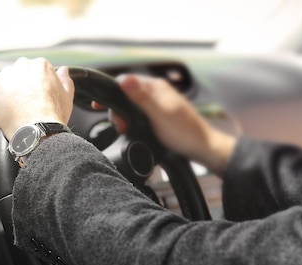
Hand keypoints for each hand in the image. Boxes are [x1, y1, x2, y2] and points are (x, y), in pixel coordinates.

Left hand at [0, 58, 74, 139]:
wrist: (36, 132)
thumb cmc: (52, 117)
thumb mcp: (66, 97)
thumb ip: (64, 80)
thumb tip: (63, 70)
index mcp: (40, 65)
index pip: (33, 71)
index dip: (33, 86)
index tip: (34, 98)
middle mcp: (22, 66)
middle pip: (17, 74)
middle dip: (19, 87)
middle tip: (23, 105)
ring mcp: (5, 76)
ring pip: (3, 82)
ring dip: (6, 93)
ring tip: (15, 111)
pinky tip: (6, 113)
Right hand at [107, 74, 236, 175]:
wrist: (202, 149)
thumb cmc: (184, 132)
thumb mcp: (159, 114)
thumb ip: (140, 97)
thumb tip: (123, 79)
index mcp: (156, 87)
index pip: (125, 81)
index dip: (111, 92)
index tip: (99, 105)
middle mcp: (156, 93)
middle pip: (126, 95)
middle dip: (118, 109)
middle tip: (119, 126)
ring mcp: (157, 105)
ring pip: (131, 106)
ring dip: (124, 117)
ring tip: (124, 129)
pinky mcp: (158, 117)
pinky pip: (138, 115)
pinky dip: (131, 122)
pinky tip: (131, 131)